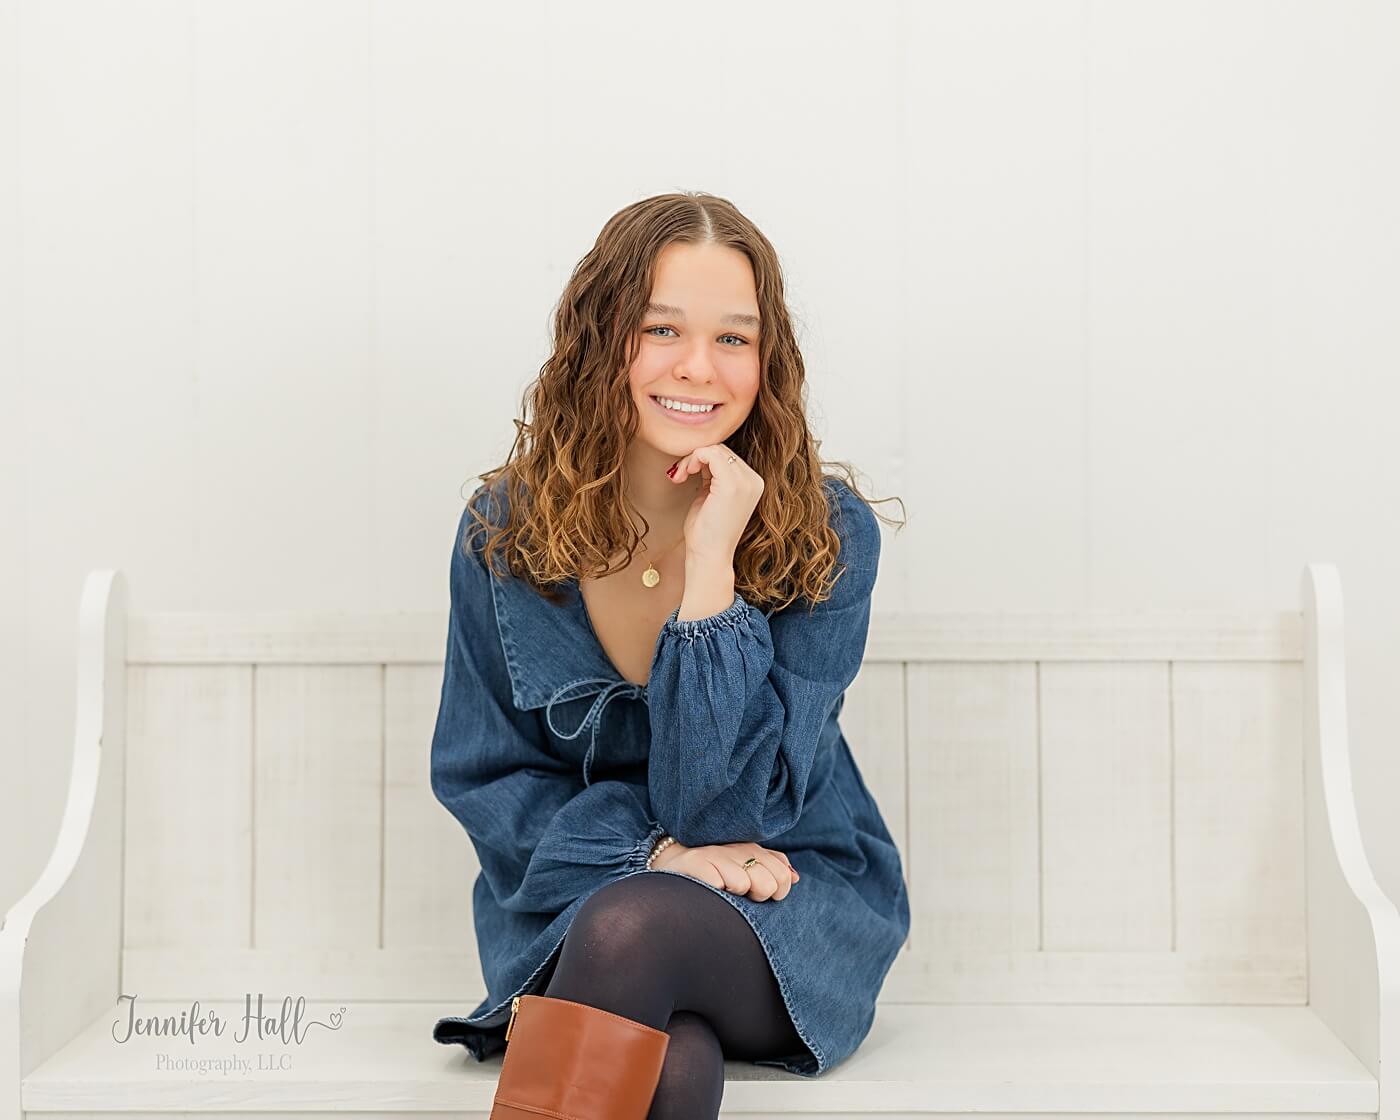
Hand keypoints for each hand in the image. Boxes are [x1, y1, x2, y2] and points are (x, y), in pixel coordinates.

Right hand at [651, 840, 799, 901]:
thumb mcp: (745, 864)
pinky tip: (708, 888)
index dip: (776, 893)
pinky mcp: (698, 862)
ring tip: (721, 890)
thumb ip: (772, 867)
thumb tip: (795, 877)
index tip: (756, 894)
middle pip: (769, 884)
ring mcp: (718, 854)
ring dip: (734, 894)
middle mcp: (738, 849)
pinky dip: (715, 891)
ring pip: (745, 885)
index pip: (783, 877)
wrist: (672, 862)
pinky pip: (720, 884)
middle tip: (738, 893)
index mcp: (754, 850)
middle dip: (756, 896)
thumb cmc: (714, 869)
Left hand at [667, 443, 764, 565]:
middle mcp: (754, 480)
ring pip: (714, 449)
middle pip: (721, 449)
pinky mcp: (732, 485)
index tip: (684, 474)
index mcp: (752, 483)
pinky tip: (684, 473)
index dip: (702, 459)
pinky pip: (710, 453)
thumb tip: (700, 453)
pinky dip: (692, 458)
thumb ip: (712, 475)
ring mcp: (746, 482)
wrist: (709, 556)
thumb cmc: (707, 532)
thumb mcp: (712, 496)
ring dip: (691, 458)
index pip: (726, 455)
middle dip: (695, 457)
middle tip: (679, 475)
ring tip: (680, 475)